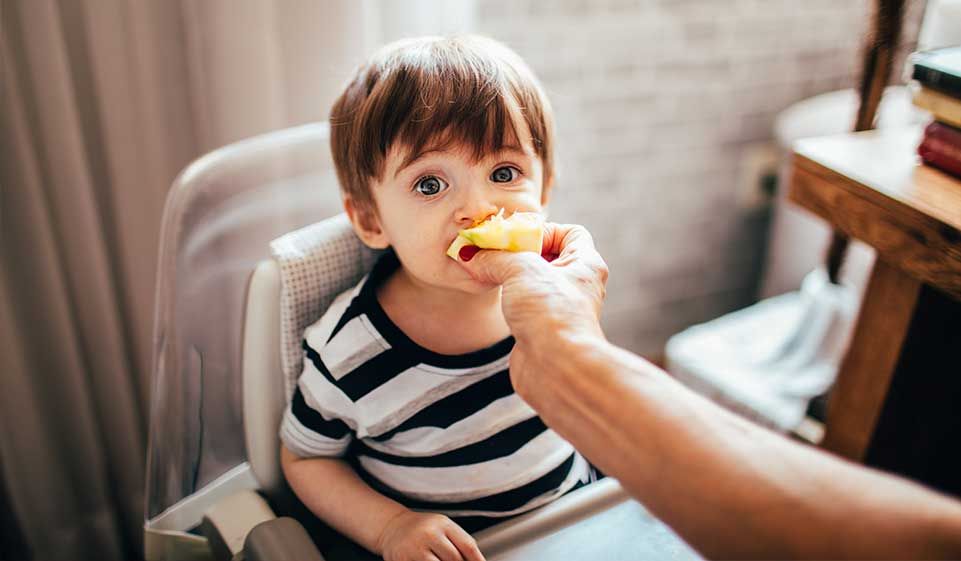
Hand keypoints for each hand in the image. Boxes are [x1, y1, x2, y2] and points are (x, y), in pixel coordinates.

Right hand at [377, 510, 484, 560]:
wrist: (393, 528)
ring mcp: (415, 548)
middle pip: (455, 559)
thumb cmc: (424, 530)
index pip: (467, 545)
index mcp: (443, 524)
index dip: (477, 560)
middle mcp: (429, 533)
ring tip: (441, 560)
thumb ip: (460, 543)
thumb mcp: (443, 528)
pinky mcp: (403, 559)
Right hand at [457, 223, 608, 398]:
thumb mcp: (521, 269)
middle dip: (519, 254)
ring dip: (511, 278)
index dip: (543, 230)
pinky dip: (508, 301)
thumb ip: (495, 258)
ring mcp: (559, 310)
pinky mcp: (542, 332)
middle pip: (548, 257)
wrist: (557, 368)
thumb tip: (472, 257)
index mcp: (586, 264)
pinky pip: (524, 307)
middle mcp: (577, 286)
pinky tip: (494, 299)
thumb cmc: (553, 314)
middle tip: (494, 253)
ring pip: (533, 284)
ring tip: (488, 273)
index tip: (516, 237)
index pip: (571, 233)